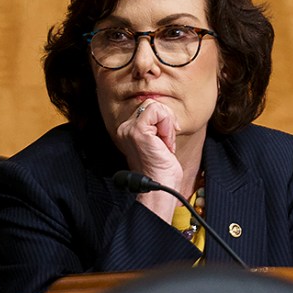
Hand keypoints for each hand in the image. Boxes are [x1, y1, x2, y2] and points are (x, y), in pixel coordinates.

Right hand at [114, 100, 182, 220]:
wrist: (160, 188)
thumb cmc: (162, 170)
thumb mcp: (159, 142)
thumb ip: (157, 126)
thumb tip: (166, 111)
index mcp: (128, 131)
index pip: (149, 108)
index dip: (164, 121)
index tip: (168, 140)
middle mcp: (125, 129)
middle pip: (152, 104)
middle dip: (167, 121)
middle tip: (168, 142)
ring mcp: (129, 130)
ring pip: (155, 105)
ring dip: (168, 124)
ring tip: (166, 144)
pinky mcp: (138, 132)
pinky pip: (158, 111)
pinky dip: (168, 126)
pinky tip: (166, 143)